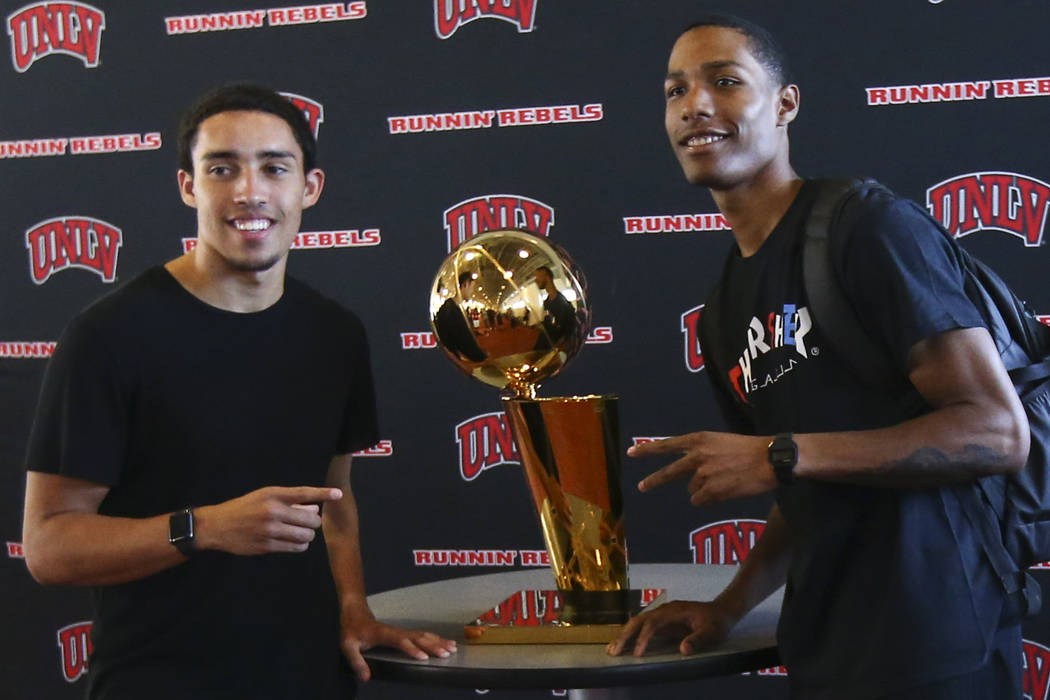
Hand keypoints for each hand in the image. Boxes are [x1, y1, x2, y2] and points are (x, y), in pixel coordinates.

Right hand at [195, 486, 342, 554]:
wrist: (217, 526)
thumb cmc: (244, 508)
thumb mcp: (264, 496)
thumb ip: (289, 501)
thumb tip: (313, 508)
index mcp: (272, 495)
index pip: (304, 493)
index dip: (323, 494)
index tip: (338, 494)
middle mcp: (272, 511)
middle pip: (310, 520)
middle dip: (313, 523)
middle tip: (308, 523)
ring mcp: (270, 530)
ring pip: (305, 536)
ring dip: (308, 536)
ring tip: (302, 533)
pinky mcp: (266, 546)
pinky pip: (294, 548)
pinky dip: (300, 545)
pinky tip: (296, 542)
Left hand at [340, 613, 457, 681]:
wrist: (355, 612)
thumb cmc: (352, 630)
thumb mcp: (348, 646)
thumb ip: (357, 662)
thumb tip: (366, 678)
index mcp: (384, 635)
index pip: (401, 642)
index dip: (412, 649)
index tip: (424, 658)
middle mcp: (396, 631)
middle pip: (418, 637)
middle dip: (433, 645)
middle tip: (447, 654)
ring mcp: (401, 631)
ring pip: (423, 635)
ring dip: (438, 641)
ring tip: (452, 648)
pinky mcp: (404, 632)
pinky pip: (422, 634)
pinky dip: (435, 638)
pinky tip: (444, 642)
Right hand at [606, 600, 735, 656]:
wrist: (721, 611)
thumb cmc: (716, 622)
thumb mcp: (712, 632)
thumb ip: (698, 640)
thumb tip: (683, 649)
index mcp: (675, 612)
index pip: (654, 624)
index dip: (644, 638)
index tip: (638, 654)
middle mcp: (665, 611)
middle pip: (640, 620)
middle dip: (625, 635)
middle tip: (613, 651)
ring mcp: (662, 615)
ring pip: (638, 622)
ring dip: (625, 635)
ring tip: (612, 649)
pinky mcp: (663, 622)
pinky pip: (643, 627)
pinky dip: (632, 635)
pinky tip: (624, 644)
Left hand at [629, 431, 776, 505]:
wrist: (770, 459)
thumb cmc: (749, 449)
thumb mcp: (720, 441)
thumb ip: (702, 452)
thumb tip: (690, 471)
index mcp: (698, 440)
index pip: (667, 445)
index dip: (647, 450)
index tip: (631, 453)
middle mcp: (696, 456)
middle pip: (669, 473)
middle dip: (653, 481)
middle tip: (641, 487)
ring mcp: (703, 475)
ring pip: (692, 490)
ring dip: (703, 490)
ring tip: (725, 481)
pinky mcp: (712, 492)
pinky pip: (702, 501)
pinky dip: (710, 500)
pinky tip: (726, 491)